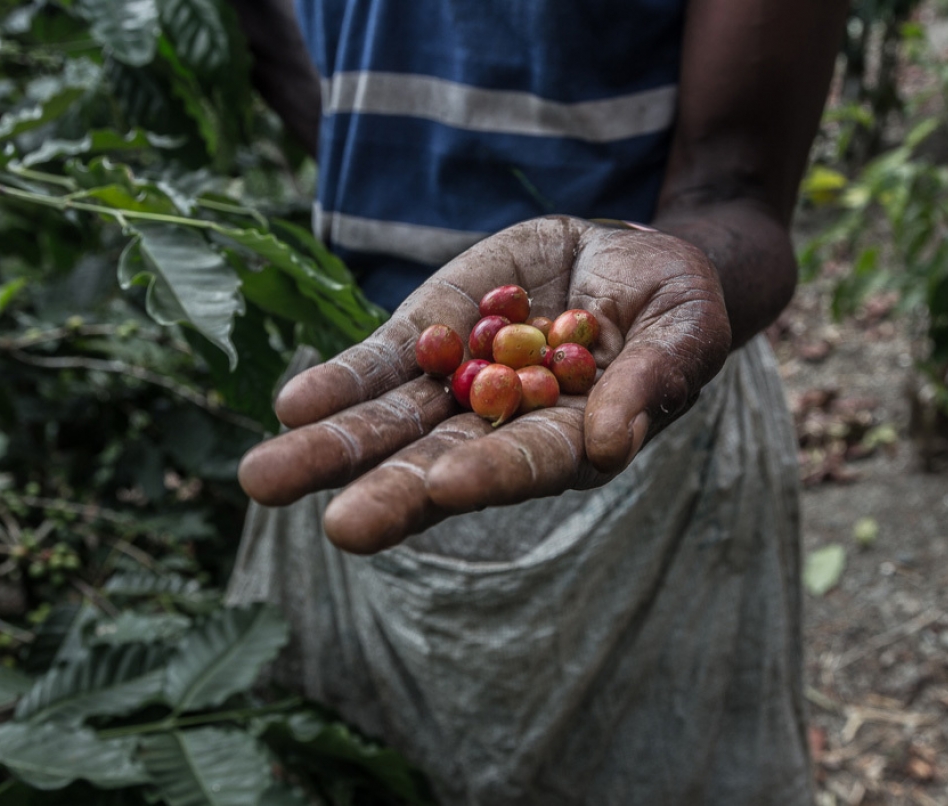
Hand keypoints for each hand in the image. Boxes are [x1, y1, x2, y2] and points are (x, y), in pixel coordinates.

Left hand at [238, 216, 731, 553]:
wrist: (624, 259)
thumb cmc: (673, 307)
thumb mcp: (684, 331)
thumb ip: (652, 383)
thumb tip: (613, 444)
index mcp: (571, 442)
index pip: (529, 464)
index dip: (491, 474)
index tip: (444, 489)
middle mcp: (502, 428)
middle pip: (440, 465)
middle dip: (390, 494)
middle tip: (340, 528)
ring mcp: (458, 384)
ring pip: (389, 424)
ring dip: (329, 449)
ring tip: (263, 478)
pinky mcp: (430, 336)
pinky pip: (380, 364)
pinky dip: (339, 385)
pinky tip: (292, 406)